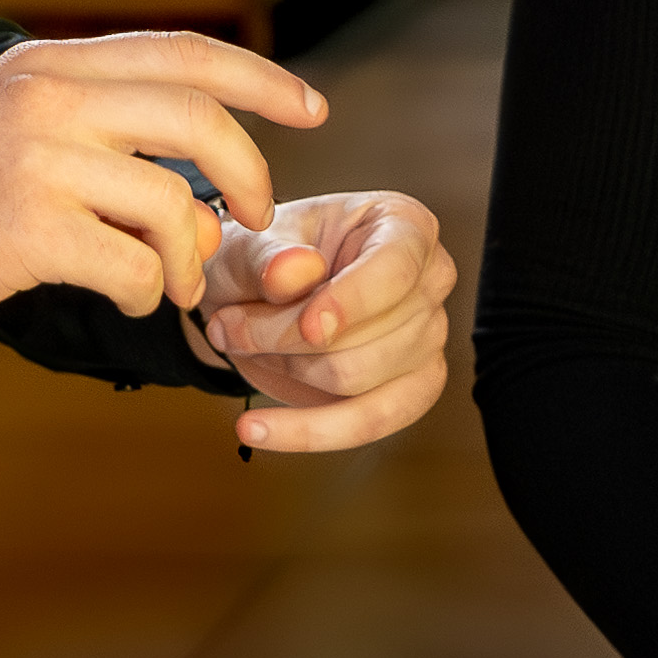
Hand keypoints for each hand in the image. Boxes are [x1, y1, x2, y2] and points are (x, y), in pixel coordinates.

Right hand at [0, 33, 316, 346]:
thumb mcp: (5, 119)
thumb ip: (88, 121)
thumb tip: (192, 167)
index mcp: (50, 65)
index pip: (184, 51)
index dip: (261, 78)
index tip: (312, 109)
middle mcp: (48, 98)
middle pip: (198, 118)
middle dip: (249, 175)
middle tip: (253, 221)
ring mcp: (35, 161)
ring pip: (172, 203)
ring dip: (191, 257)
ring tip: (171, 283)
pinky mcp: (22, 229)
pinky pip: (132, 266)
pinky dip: (148, 293)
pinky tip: (127, 299)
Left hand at [181, 190, 453, 451]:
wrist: (255, 294)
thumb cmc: (265, 256)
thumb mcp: (251, 242)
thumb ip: (270, 256)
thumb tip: (295, 272)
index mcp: (404, 225)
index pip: (396, 269)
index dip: (353, 302)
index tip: (309, 326)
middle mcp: (430, 281)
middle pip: (368, 337)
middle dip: (285, 339)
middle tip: (228, 325)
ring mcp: (427, 339)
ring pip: (356, 380)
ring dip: (285, 368)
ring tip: (244, 343)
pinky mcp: (411, 391)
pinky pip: (366, 425)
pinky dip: (306, 432)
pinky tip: (257, 429)